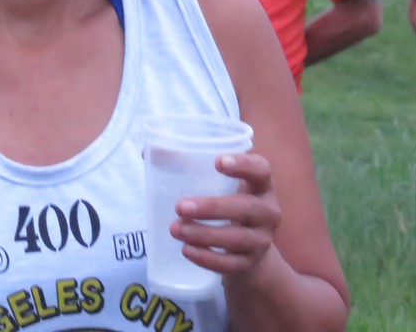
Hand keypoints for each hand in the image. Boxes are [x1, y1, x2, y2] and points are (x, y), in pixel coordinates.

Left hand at [172, 152, 281, 281]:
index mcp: (261, 185)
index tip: (217, 161)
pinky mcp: (249, 264)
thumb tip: (147, 151)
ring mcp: (262, 240)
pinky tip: (186, 250)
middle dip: (213, 207)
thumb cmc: (228, 207)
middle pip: (247, 208)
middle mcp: (268, 212)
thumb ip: (191, 167)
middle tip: (180, 206)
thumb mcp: (221, 186)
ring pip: (237, 238)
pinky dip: (207, 258)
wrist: (248, 252)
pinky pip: (229, 263)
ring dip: (204, 234)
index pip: (261, 170)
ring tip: (175, 229)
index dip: (243, 165)